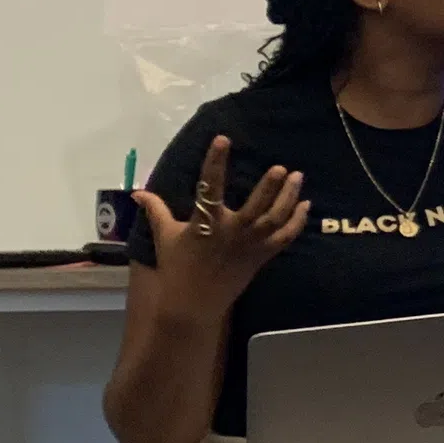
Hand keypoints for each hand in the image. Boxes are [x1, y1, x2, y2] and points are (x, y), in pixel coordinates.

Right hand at [132, 135, 307, 298]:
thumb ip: (155, 210)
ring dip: (288, 198)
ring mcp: (249, 245)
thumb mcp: (164, 236)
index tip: (223, 139)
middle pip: (255, 206)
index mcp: (205, 223)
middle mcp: (231, 232)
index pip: (209, 186)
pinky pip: (284, 237)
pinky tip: (306, 204)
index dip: (215, 162)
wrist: (192, 303)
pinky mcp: (261, 256)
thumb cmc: (177, 267)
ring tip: (297, 176)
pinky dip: (297, 221)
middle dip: (269, 186)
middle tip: (281, 167)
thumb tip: (137, 192)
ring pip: (275, 219)